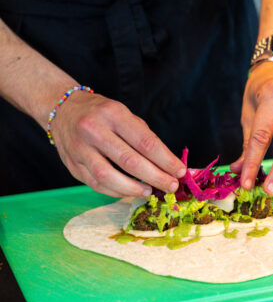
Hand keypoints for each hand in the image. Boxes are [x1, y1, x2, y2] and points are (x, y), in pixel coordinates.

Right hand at [50, 92, 186, 196]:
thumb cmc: (102, 114)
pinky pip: (96, 184)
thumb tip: (169, 165)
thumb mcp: (124, 115)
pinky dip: (115, 191)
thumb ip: (145, 138)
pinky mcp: (72, 165)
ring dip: (133, 188)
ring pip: (108, 176)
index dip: (165, 160)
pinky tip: (129, 191)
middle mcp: (94, 130)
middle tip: (171, 186)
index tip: (180, 171)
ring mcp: (80, 149)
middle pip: (129, 161)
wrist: (63, 110)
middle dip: (155, 177)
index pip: (145, 142)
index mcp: (113, 114)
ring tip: (149, 191)